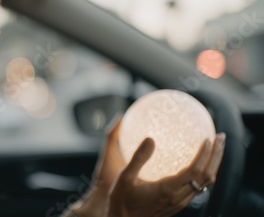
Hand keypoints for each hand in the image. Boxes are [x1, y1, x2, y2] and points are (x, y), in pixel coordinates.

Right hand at [74, 117, 225, 216]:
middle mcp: (178, 197)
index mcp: (167, 190)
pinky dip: (204, 173)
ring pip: (205, 183)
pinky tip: (199, 163)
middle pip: (207, 176)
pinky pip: (198, 187)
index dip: (205, 154)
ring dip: (213, 164)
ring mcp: (180, 202)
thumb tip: (150, 138)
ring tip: (215, 147)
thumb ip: (139, 157)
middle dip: (217, 156)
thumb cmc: (122, 199)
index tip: (208, 138)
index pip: (194, 170)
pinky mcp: (178, 204)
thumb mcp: (125, 177)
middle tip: (221, 137)